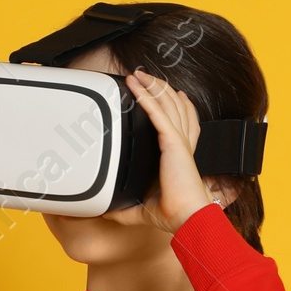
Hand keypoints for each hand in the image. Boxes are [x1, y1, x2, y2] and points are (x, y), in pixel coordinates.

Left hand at [124, 70, 220, 232]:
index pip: (183, 121)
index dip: (178, 104)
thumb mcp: (142, 209)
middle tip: (144, 76)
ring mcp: (179, 141)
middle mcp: (182, 144)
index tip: (171, 94)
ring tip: (137, 74)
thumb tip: (103, 212)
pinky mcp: (173, 142)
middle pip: (174, 104)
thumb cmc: (173, 214)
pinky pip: (158, 112)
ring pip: (167, 102)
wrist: (187, 217)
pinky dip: (146, 96)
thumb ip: (123, 208)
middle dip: (159, 87)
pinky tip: (136, 86)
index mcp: (180, 155)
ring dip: (151, 85)